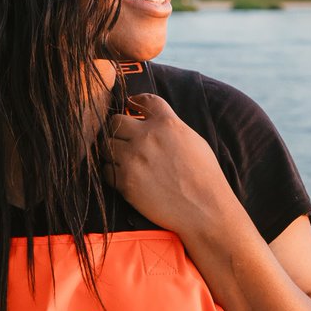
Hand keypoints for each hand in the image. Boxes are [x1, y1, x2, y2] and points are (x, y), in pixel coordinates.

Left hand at [103, 94, 236, 236]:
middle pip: (115, 121)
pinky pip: (105, 169)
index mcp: (167, 123)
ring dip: (111, 150)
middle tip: (122, 138)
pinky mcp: (125, 182)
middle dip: (117, 128)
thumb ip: (171, 127)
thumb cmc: (205, 177)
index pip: (144, 100)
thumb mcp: (194, 141)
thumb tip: (153, 122)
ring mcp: (134, 159)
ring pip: (105, 144)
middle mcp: (147, 137)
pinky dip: (111, 171)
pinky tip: (123, 175)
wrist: (204, 209)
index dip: (135, 101)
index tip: (131, 104)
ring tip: (122, 159)